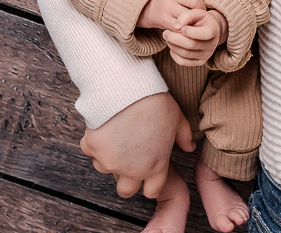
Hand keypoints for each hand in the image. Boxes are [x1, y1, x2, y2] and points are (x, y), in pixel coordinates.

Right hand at [79, 92, 194, 199]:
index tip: (148, 172)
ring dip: (109, 159)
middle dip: (127, 180)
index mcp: (155, 166)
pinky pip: (90, 151)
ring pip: (105, 169)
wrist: (129, 89)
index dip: (150, 183)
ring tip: (117, 138)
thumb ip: (184, 137)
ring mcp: (110, 161)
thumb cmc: (156, 103)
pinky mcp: (93, 148)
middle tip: (129, 160)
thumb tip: (190, 147)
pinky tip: (104, 128)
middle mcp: (132, 169)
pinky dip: (94, 142)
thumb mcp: (178, 119)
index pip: (152, 191)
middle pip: (126, 191)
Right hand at [138, 0, 208, 31]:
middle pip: (194, 1)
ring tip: (195, 16)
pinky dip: (188, 25)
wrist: (149, 9)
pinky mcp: (165, 20)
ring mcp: (167, 8)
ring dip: (196, 17)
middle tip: (201, 9)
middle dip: (202, 7)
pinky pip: (183, 25)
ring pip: (190, 14)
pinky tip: (189, 23)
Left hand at [163, 8, 226, 65]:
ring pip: (185, 54)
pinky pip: (183, 62)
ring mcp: (206, 55)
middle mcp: (212, 45)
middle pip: (191, 45)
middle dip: (175, 39)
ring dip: (173, 45)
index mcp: (213, 30)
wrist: (208, 30)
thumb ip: (186, 16)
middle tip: (165, 33)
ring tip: (168, 37)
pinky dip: (174, 54)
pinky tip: (173, 45)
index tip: (181, 28)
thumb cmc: (200, 19)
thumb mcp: (196, 12)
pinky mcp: (199, 62)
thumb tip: (175, 26)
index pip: (204, 34)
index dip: (190, 31)